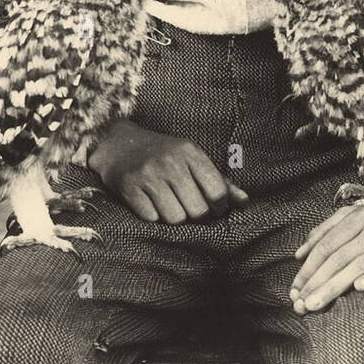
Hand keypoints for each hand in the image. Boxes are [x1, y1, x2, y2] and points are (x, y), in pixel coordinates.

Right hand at [88, 117, 250, 222]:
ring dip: (173, 217)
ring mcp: (149, 175)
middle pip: (197, 211)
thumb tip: (245, 203)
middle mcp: (171, 162)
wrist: (118, 144)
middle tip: (189, 208)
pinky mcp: (129, 187)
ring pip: (175, 218)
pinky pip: (151, 219)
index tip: (212, 207)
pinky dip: (152, 216)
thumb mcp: (192, 159)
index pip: (217, 192)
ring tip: (168, 203)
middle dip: (196, 216)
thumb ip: (220, 182)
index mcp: (190, 152)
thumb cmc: (163, 154)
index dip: (219, 207)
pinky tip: (150, 202)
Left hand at [288, 184, 363, 312]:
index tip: (295, 290)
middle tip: (301, 304)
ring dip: (336, 286)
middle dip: (317, 282)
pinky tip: (359, 288)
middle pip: (341, 257)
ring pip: (362, 265)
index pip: (328, 245)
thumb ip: (328, 230)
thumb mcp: (359, 216)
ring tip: (317, 304)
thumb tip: (299, 253)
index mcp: (361, 216)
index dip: (309, 268)